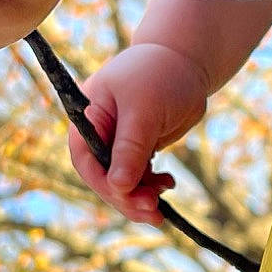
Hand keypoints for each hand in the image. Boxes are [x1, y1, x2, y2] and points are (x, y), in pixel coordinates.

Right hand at [68, 44, 210, 224]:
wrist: (186, 61)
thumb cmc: (160, 75)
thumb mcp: (145, 111)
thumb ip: (130, 148)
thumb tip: (118, 187)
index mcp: (88, 117)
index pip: (85, 159)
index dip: (104, 183)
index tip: (129, 196)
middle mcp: (98, 133)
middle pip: (103, 177)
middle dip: (126, 196)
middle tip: (153, 210)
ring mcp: (117, 143)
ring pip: (121, 182)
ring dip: (140, 197)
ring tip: (162, 200)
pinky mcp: (137, 149)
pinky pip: (138, 178)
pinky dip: (151, 187)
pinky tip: (167, 184)